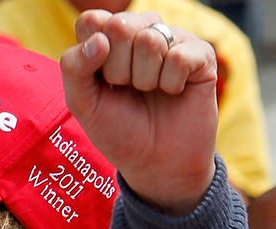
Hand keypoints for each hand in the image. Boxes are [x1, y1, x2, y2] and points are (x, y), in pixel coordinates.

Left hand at [60, 11, 217, 215]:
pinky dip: (171, 85)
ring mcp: (172, 39)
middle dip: (118, 70)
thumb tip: (99, 40)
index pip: (92, 20)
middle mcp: (139, 32)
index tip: (101, 81)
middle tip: (127, 90)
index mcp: (107, 39)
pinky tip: (174, 92)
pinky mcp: (201, 53)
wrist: (155, 162)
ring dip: (145, 80)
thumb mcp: (83, 105)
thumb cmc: (118, 130)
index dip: (92, 53)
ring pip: (149, 40)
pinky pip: (179, 56)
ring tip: (150, 92)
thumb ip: (74, 69)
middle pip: (119, 26)